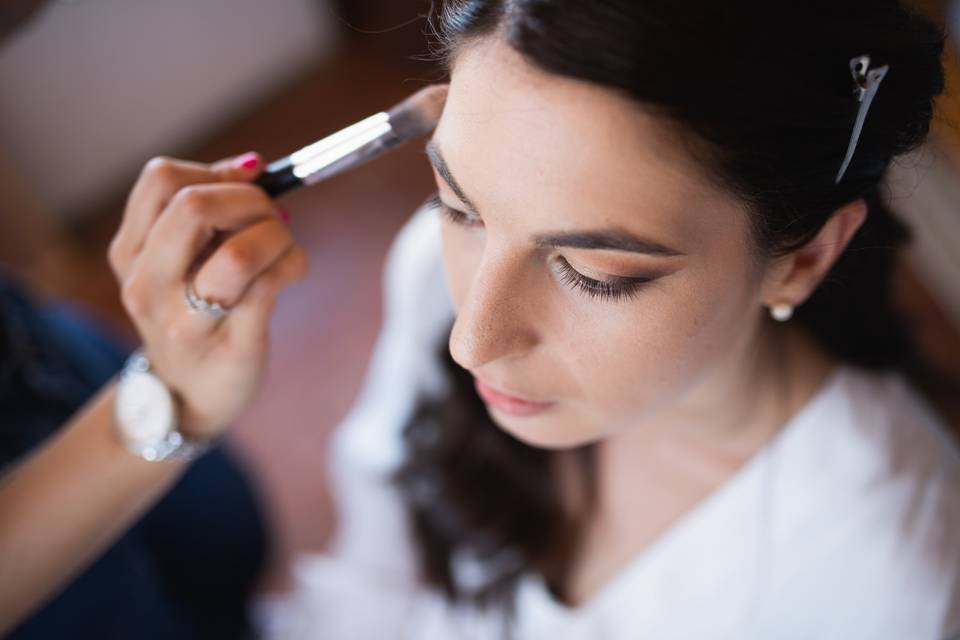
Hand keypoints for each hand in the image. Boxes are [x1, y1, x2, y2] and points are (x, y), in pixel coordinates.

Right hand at [108, 153, 307, 439]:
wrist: (187, 398)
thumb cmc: (192, 315)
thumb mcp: (175, 263)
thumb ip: (203, 213)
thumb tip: (251, 166)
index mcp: (130, 254)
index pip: (161, 180)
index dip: (216, 172)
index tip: (246, 183)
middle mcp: (149, 286)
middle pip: (195, 207)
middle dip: (250, 199)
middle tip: (271, 215)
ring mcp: (188, 322)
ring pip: (237, 253)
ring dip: (277, 235)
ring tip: (284, 244)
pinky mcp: (232, 348)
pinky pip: (270, 288)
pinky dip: (293, 264)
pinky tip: (295, 268)